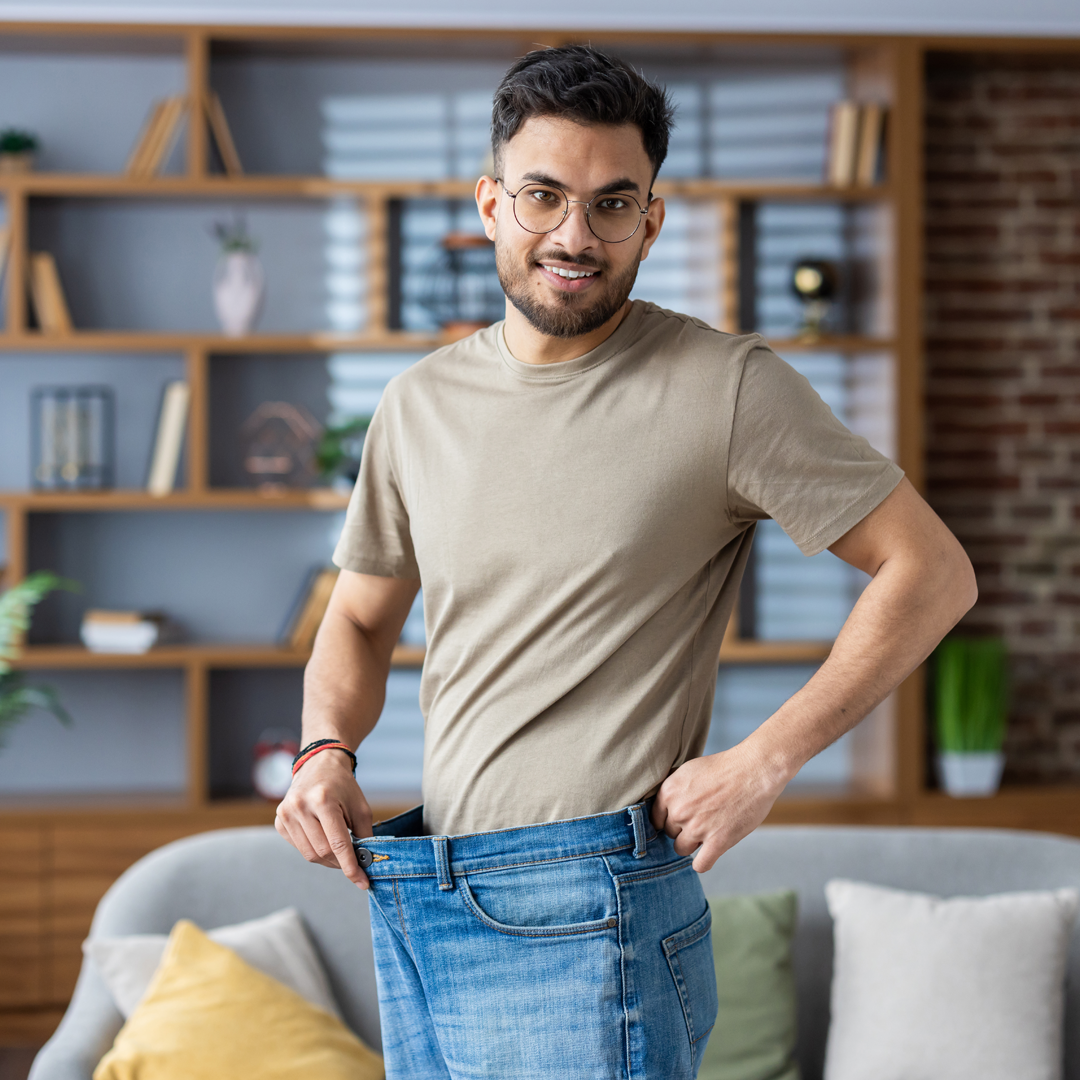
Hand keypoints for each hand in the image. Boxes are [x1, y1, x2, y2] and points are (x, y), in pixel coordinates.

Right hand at [275, 750, 372, 888]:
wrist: (318, 764)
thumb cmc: (343, 786)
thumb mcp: (361, 806)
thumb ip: (364, 835)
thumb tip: (366, 863)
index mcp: (323, 800)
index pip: (338, 843)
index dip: (350, 866)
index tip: (362, 882)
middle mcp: (300, 806)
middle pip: (322, 852)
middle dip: (340, 862)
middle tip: (353, 863)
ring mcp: (286, 813)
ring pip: (309, 854)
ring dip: (327, 859)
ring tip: (339, 851)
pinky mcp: (279, 820)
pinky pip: (298, 847)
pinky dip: (313, 849)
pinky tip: (322, 838)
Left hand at [652, 741, 788, 873]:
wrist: (754, 770)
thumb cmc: (724, 768)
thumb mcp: (689, 770)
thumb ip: (674, 791)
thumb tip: (664, 808)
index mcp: (669, 791)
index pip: (656, 818)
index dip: (669, 819)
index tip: (681, 818)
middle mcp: (679, 811)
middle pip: (670, 833)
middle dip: (683, 828)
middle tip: (702, 819)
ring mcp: (697, 828)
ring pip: (681, 849)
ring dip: (692, 843)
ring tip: (708, 831)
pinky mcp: (717, 841)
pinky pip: (701, 864)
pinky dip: (703, 862)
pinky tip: (709, 853)